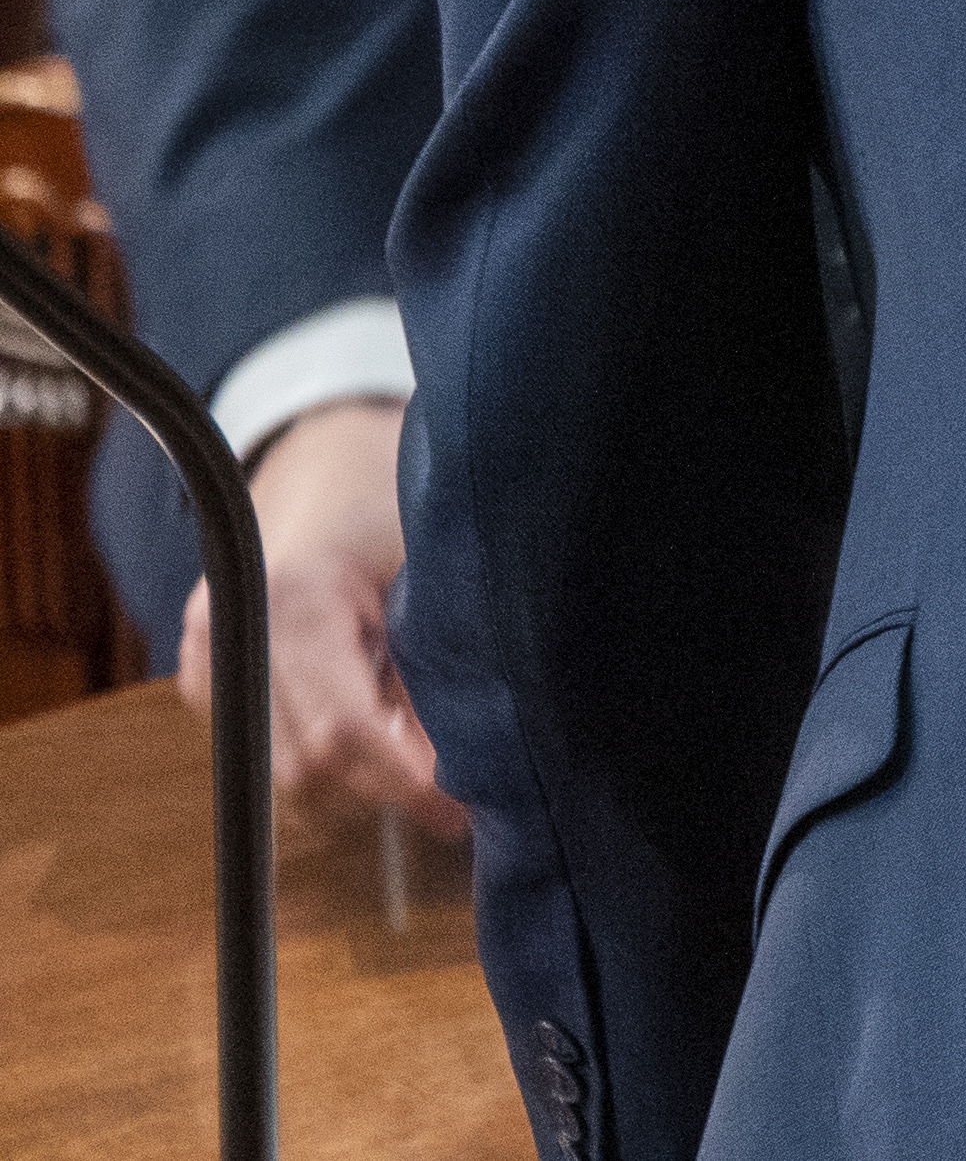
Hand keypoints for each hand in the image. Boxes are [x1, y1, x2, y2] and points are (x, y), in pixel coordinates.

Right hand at [175, 398, 462, 830]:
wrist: (324, 455)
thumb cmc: (392, 501)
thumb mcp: (431, 568)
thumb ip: (440, 662)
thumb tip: (463, 762)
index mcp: (294, 601)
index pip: (342, 731)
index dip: (405, 782)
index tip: (461, 810)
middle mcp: (231, 638)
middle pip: (304, 766)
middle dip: (382, 791)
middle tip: (458, 796)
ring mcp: (205, 662)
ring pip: (282, 770)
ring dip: (354, 780)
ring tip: (418, 750)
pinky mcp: (203, 679)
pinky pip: (265, 747)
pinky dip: (324, 753)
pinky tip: (373, 724)